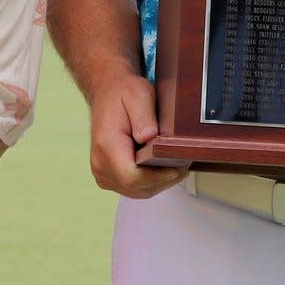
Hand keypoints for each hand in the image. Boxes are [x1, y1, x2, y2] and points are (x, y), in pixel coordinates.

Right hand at [85, 71, 187, 198]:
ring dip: (158, 183)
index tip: (178, 166)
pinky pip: (131, 188)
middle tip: (184, 165)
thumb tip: (148, 137)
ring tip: (177, 167)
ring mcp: (102, 172)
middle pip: (136, 188)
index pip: (132, 177)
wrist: (107, 93)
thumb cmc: (123, 93)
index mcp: (107, 146)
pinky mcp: (107, 175)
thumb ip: (143, 116)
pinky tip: (162, 169)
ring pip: (136, 191)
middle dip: (163, 180)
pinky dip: (149, 182)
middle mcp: (100, 163)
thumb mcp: (138, 94)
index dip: (158, 176)